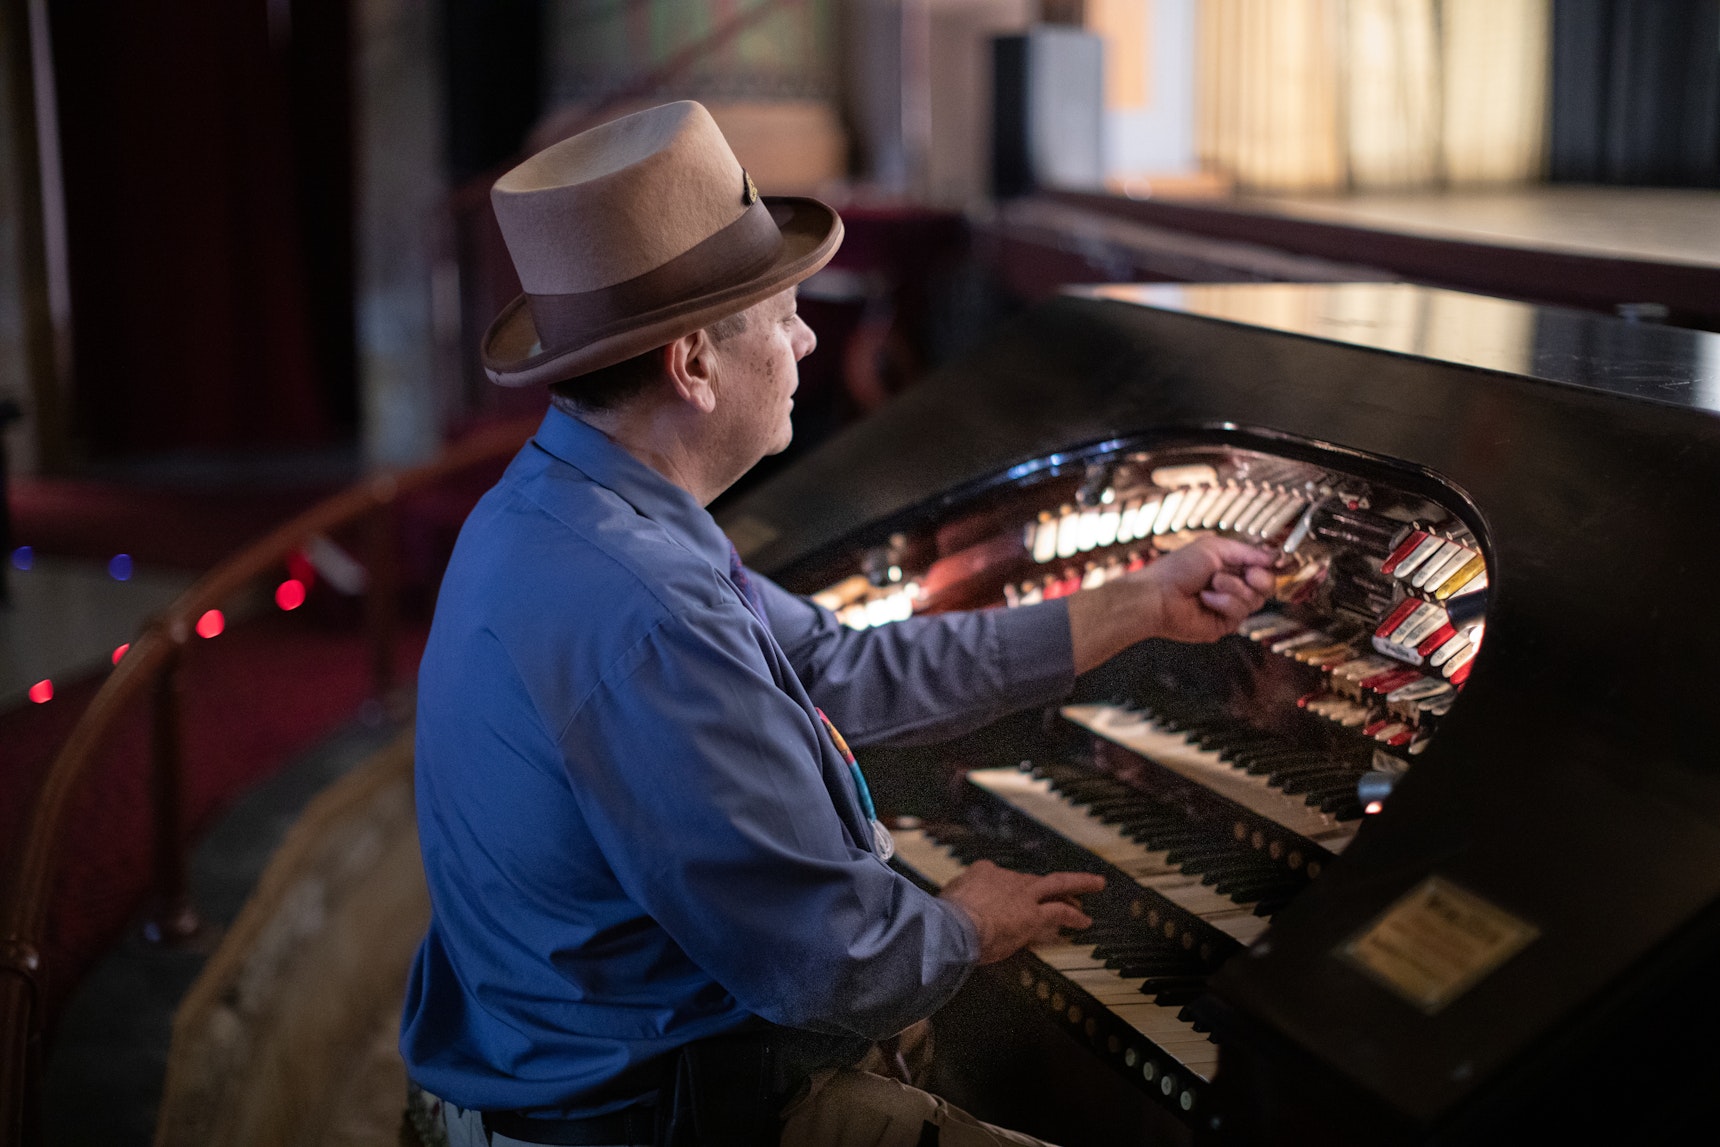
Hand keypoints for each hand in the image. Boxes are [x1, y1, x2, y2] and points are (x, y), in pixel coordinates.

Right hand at [939, 860, 1105, 964]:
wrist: (953, 927)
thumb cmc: (944, 920)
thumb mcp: (944, 904)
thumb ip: (950, 904)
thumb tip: (942, 910)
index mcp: (980, 874)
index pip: (998, 876)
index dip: (1005, 887)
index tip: (1006, 895)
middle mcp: (1005, 879)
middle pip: (1032, 879)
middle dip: (1048, 884)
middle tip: (1065, 885)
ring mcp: (1022, 895)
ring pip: (1057, 885)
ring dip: (1077, 886)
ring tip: (1093, 885)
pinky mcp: (1034, 915)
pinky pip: (1061, 912)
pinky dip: (1075, 915)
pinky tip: (1084, 921)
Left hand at [1066, 535, 1275, 671]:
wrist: (1157, 595)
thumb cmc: (1177, 569)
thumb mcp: (1214, 548)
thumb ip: (1247, 551)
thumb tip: (1275, 555)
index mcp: (1230, 566)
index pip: (1264, 566)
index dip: (1269, 565)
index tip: (1269, 561)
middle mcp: (1233, 586)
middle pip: (1267, 585)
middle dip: (1257, 578)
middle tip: (1245, 574)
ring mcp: (1229, 606)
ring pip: (1256, 600)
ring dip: (1233, 588)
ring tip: (1211, 585)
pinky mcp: (1224, 624)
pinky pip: (1240, 613)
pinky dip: (1224, 602)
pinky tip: (1206, 599)